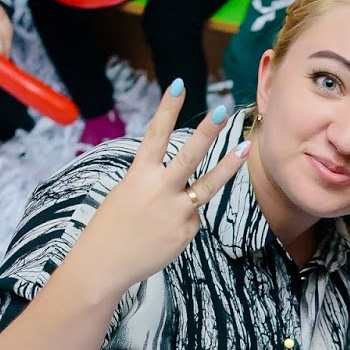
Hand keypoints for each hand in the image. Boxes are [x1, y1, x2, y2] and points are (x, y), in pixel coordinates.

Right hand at [64, 84, 247, 299]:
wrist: (103, 265)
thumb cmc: (112, 227)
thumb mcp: (126, 194)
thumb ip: (155, 183)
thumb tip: (186, 187)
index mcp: (138, 176)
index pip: (155, 135)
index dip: (167, 109)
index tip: (179, 84)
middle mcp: (159, 190)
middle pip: (189, 155)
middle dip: (207, 131)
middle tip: (223, 109)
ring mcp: (176, 212)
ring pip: (208, 185)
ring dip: (229, 165)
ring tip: (246, 147)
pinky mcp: (186, 232)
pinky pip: (192, 218)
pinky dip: (182, 221)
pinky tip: (163, 232)